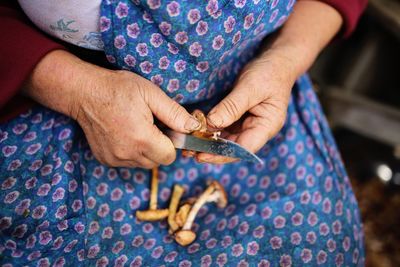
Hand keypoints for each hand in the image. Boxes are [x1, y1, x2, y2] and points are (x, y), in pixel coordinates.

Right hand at [23, 50, 199, 167]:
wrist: (84, 92)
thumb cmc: (118, 89)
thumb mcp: (151, 94)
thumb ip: (174, 114)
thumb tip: (194, 128)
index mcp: (142, 139)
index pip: (170, 156)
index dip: (171, 142)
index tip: (164, 127)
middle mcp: (127, 154)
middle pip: (157, 161)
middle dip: (159, 146)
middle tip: (150, 125)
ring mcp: (114, 159)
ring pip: (143, 163)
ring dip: (145, 150)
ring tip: (136, 128)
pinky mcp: (105, 159)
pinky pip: (128, 162)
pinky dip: (131, 152)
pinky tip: (124, 134)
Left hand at [195, 0, 342, 163]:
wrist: (276, 61)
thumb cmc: (269, 72)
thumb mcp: (251, 87)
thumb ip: (232, 107)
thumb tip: (212, 124)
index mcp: (267, 127)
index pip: (244, 149)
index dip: (222, 155)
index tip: (201, 155)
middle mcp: (257, 130)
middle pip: (233, 148)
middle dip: (211, 151)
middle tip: (188, 150)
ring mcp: (247, 125)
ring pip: (226, 140)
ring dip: (208, 142)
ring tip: (188, 143)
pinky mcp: (238, 118)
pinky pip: (223, 128)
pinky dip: (210, 130)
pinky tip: (196, 129)